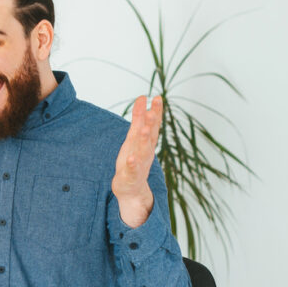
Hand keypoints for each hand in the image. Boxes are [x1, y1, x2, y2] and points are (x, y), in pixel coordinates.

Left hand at [111, 95, 162, 226]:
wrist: (131, 189)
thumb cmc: (133, 160)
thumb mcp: (134, 137)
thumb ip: (139, 118)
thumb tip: (143, 97)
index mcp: (147, 143)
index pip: (153, 125)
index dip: (156, 111)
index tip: (157, 97)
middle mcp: (145, 152)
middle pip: (150, 135)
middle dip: (152, 122)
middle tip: (154, 108)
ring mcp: (139, 164)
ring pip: (143, 151)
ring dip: (144, 140)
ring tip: (145, 129)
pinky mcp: (130, 176)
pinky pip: (132, 170)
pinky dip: (132, 164)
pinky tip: (131, 158)